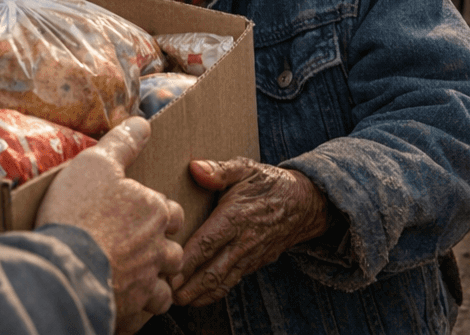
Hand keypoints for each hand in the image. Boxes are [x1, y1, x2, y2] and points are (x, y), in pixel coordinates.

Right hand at [37, 118, 184, 332]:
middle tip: (141, 250)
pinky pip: (142, 315)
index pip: (171, 212)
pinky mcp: (130, 312)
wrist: (65, 264)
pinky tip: (122, 304)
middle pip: (173, 252)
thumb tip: (143, 122)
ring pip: (164, 289)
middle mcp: (157, 249)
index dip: (159, 214)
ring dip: (154, 285)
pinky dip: (136, 310)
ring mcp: (145, 284)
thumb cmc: (80, 210)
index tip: (142, 215)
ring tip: (136, 281)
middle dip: (162, 252)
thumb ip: (122, 143)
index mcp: (154, 213)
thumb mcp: (97, 163)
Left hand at [172, 159, 328, 306]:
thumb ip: (219, 170)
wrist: (304, 204)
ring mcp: (249, 256)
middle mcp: (243, 241)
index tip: (169, 271)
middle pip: (212, 271)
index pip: (208, 243)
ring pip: (221, 282)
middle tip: (165, 294)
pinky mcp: (253, 264)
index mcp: (236, 216)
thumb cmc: (268, 183)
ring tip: (176, 300)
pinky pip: (232, 282)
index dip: (187, 260)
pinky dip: (214, 293)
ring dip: (199, 294)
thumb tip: (195, 168)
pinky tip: (196, 297)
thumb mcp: (245, 169)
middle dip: (188, 286)